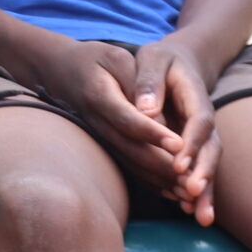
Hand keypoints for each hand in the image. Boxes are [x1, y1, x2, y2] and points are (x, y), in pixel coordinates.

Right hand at [32, 37, 188, 200]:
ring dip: (161, 180)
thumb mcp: (115, 58)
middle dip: (164, 167)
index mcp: (99, 96)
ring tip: (190, 193)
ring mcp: (101, 136)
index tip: (179, 144)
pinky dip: (152, 181)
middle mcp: (97, 122)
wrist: (59, 71)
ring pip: (132, 163)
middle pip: (131, 149)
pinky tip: (173, 192)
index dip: (153, 133)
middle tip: (193, 180)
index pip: (128, 119)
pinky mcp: (107, 144)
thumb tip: (156, 113)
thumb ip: (137, 82)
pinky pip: (130, 166)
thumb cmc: (94, 60)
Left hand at [134, 39, 220, 224]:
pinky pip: (199, 170)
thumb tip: (145, 110)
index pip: (199, 121)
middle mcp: (204, 120)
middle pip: (211, 149)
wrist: (176, 63)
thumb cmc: (160, 60)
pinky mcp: (195, 147)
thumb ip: (149, 81)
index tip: (179, 164)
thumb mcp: (153, 59)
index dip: (192, 143)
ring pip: (209, 165)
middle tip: (192, 193)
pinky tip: (192, 212)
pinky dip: (198, 192)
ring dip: (206, 191)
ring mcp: (202, 136)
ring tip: (201, 217)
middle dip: (204, 172)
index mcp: (196, 96)